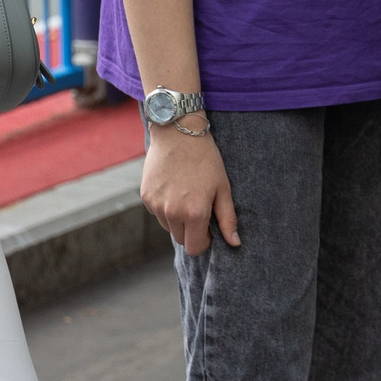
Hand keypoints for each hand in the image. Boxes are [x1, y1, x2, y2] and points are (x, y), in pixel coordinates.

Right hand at [142, 127, 239, 255]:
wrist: (178, 133)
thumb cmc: (206, 159)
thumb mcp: (223, 187)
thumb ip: (227, 218)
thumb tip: (234, 243)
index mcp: (194, 213)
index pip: (195, 248)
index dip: (204, 241)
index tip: (209, 228)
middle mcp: (172, 213)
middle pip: (181, 239)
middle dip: (191, 230)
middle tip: (199, 208)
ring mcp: (156, 205)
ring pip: (168, 226)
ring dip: (177, 219)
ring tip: (186, 194)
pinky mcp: (146, 196)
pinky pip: (157, 213)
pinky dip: (165, 207)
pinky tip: (174, 187)